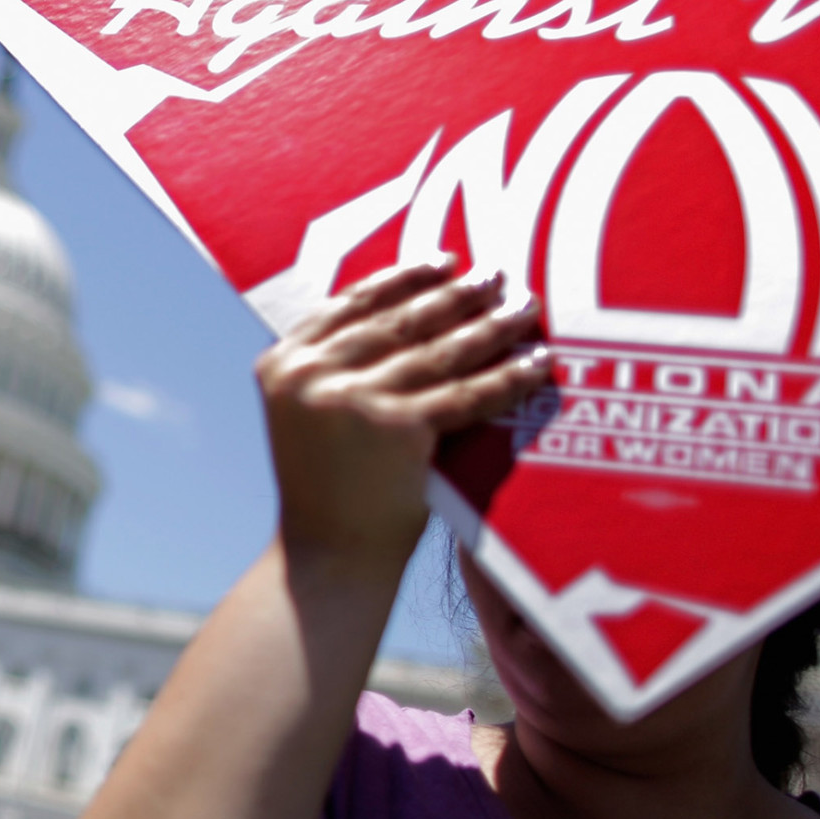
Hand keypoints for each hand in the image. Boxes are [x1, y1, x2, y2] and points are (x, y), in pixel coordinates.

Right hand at [256, 257, 547, 579]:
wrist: (329, 558)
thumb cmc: (330, 489)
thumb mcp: (312, 414)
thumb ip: (340, 366)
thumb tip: (414, 309)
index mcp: (282, 362)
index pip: (353, 303)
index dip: (405, 278)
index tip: (446, 261)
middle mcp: (311, 374)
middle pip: (400, 321)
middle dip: (456, 294)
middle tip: (499, 274)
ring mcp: (351, 399)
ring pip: (437, 352)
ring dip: (490, 326)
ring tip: (526, 308)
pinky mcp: (395, 429)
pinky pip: (465, 394)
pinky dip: (507, 377)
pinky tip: (537, 363)